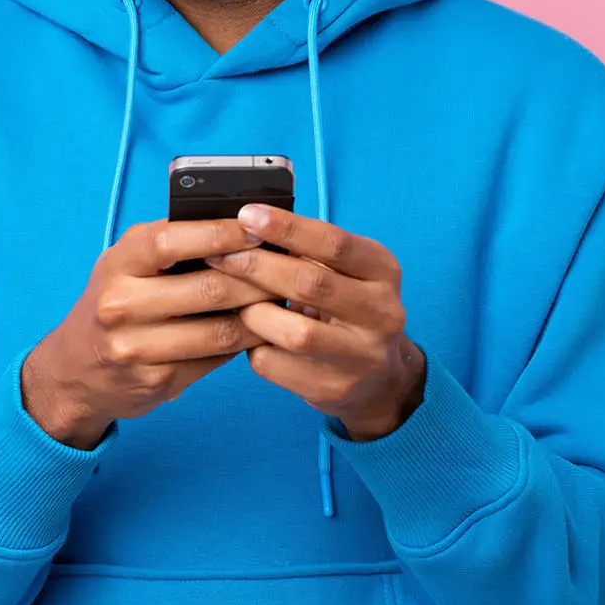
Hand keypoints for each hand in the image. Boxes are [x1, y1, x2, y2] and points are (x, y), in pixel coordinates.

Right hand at [22, 218, 280, 448]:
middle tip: (289, 270)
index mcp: (119, 263)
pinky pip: (216, 360)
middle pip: (209, 288)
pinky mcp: (156, 381)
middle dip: (258, 279)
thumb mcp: (127, 264)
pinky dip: (245, 344)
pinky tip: (261, 331)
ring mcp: (136, 348)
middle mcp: (121, 304)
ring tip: (284, 301)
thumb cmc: (116, 302)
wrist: (75, 369)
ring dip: (261, 316)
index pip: (174, 240)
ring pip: (220, 330)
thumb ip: (172, 244)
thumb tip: (242, 226)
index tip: (261, 229)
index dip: (223, 233)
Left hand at [207, 204, 425, 441]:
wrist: (379, 377)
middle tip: (220, 255)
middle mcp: (382, 313)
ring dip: (255, 313)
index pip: (334, 243)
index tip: (248, 216)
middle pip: (311, 284)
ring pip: (295, 332)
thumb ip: (308, 251)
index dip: (288, 227)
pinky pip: (277, 365)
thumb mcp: (345, 272)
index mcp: (383, 271)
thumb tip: (249, 226)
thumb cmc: (347, 308)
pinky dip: (253, 347)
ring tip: (235, 301)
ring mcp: (361, 356)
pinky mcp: (335, 388)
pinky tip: (248, 336)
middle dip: (258, 267)